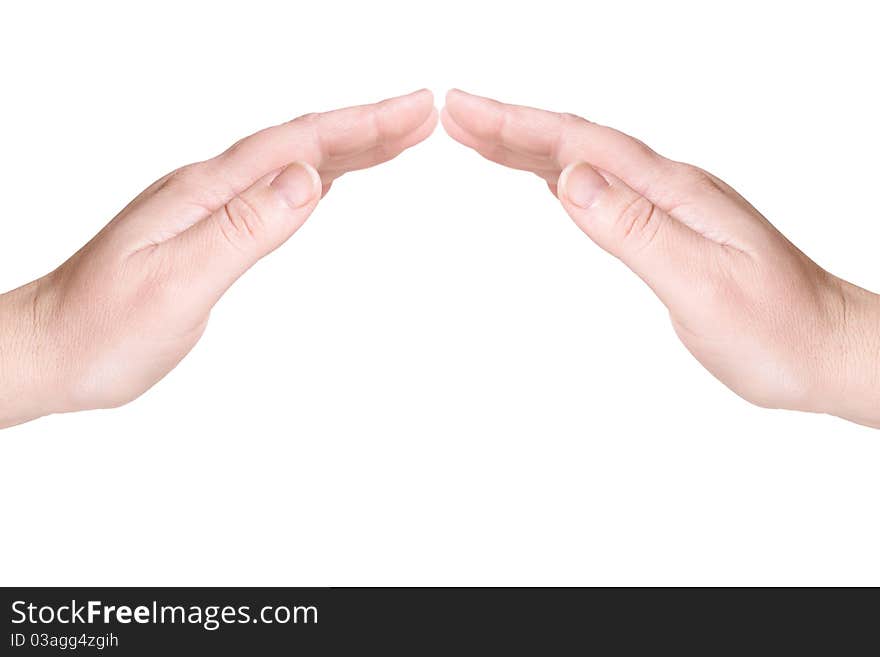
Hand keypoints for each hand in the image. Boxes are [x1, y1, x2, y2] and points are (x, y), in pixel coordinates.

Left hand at [0, 90, 436, 427]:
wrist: (49, 350)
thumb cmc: (101, 328)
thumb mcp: (177, 284)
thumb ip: (244, 230)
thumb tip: (308, 178)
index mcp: (205, 192)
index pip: (297, 145)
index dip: (362, 125)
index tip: (415, 112)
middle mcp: (208, 190)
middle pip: (300, 145)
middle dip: (368, 126)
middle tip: (424, 116)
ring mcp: (207, 209)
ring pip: (291, 165)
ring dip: (347, 148)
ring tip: (397, 137)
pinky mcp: (209, 232)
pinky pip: (274, 192)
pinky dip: (316, 178)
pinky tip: (330, 178)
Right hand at [442, 89, 879, 427]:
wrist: (826, 349)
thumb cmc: (776, 329)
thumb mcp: (702, 284)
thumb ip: (635, 230)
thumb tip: (572, 180)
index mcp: (674, 193)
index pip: (583, 146)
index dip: (518, 126)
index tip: (464, 111)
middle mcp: (670, 190)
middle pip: (578, 145)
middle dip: (511, 126)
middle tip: (453, 113)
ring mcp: (670, 208)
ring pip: (586, 165)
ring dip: (530, 148)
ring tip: (479, 137)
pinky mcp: (668, 230)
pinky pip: (603, 191)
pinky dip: (560, 176)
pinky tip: (544, 177)